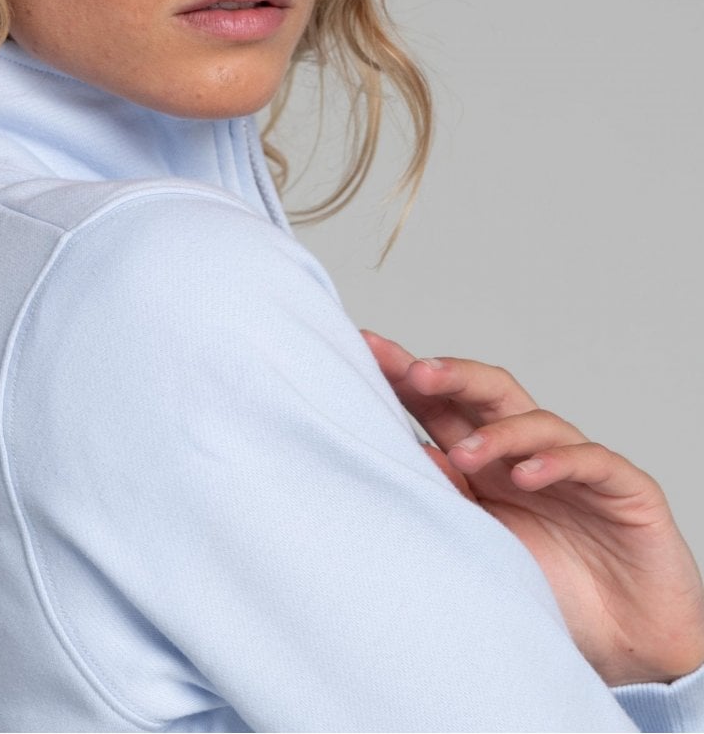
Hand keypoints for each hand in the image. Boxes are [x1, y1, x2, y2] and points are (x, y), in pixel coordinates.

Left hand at [361, 329, 703, 687]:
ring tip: (466, 455)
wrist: (628, 644)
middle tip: (414, 372)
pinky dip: (557, 462)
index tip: (364, 347)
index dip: (407, 374)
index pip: (443, 404)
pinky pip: (589, 460)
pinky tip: (528, 475)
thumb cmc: (549, 588)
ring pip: (535, 420)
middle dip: (450, 375)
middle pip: (487, 393)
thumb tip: (399, 452)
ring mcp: (575, 463)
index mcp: (486, 459)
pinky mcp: (622, 487)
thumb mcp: (479, 542)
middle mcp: (526, 450)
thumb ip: (446, 496)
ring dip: (497, 432)